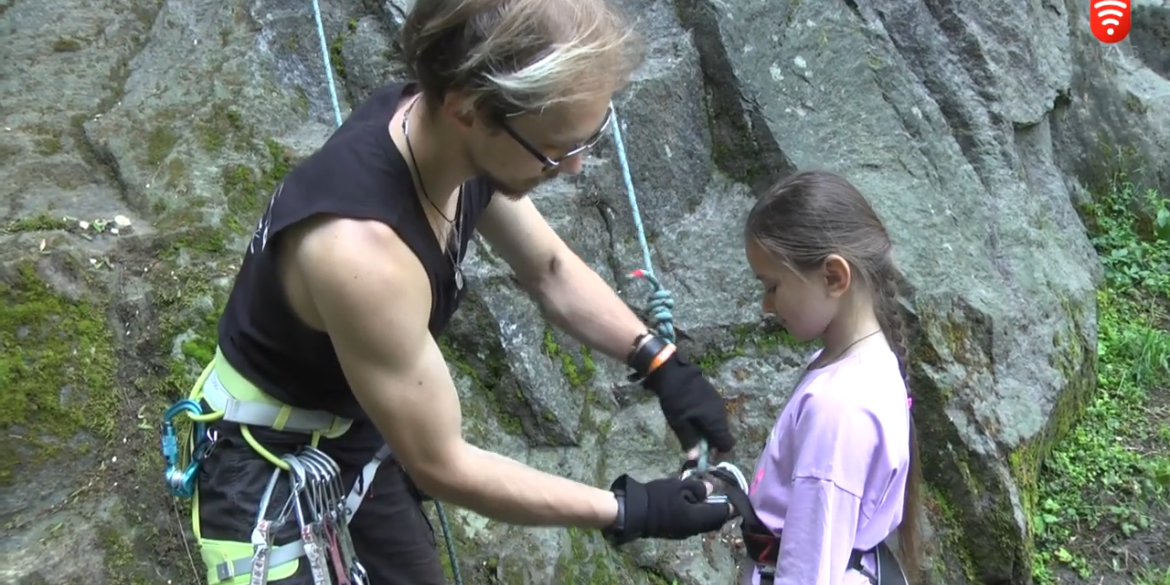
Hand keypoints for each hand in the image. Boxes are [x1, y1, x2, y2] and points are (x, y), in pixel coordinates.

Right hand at [602, 474, 731, 544]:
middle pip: (716, 521)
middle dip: (721, 509)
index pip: (723, 513)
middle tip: (721, 493)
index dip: (731, 503)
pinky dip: (699, 515)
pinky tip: (693, 503)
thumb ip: (698, 488)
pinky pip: (695, 524)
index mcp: (699, 519)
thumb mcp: (679, 486)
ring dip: (709, 512)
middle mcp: (695, 529)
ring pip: (705, 523)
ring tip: (706, 497)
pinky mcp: (677, 532)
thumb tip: (710, 489)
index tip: (734, 493)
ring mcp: (685, 532)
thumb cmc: (658, 497)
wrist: (635, 512)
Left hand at [642, 352, 735, 453]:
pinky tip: (692, 417)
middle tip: (693, 442)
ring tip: (690, 428)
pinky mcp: (714, 397)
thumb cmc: (676, 399)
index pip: (727, 444)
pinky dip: (706, 421)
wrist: (674, 372)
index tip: (703, 454)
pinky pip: (714, 415)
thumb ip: (689, 441)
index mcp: (715, 421)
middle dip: (710, 442)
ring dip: (707, 431)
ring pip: (718, 425)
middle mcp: (721, 413)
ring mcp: (718, 404)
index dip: (716, 452)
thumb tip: (695, 459)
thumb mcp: (678, 423)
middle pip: (722, 435)